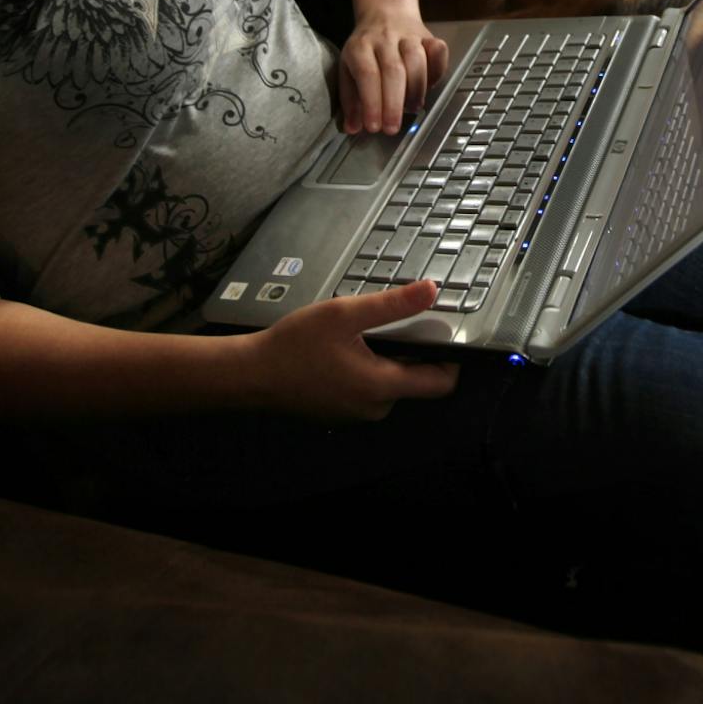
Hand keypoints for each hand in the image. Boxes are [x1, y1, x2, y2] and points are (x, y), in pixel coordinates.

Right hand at [241, 279, 460, 422]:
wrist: (250, 375)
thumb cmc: (294, 345)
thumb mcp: (344, 315)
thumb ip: (391, 305)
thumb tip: (432, 291)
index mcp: (381, 387)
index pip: (441, 383)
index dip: (452, 359)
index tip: (444, 333)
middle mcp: (374, 408)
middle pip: (415, 380)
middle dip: (411, 351)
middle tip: (394, 323)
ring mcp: (356, 412)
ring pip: (390, 383)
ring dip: (386, 358)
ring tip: (361, 333)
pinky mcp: (340, 410)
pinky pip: (368, 389)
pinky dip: (366, 368)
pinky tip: (344, 349)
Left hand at [338, 3, 448, 134]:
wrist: (385, 12)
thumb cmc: (365, 49)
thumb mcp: (347, 70)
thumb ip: (350, 100)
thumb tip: (353, 128)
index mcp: (360, 46)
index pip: (367, 74)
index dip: (372, 102)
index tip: (374, 127)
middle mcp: (384, 38)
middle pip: (393, 70)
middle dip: (393, 103)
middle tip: (392, 128)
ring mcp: (409, 35)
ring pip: (417, 60)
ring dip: (416, 89)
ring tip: (411, 109)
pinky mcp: (429, 36)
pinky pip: (438, 51)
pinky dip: (438, 70)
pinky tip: (430, 85)